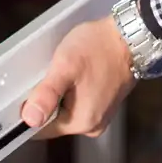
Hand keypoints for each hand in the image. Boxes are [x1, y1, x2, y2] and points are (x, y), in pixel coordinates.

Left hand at [21, 18, 135, 138]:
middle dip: (49, 99)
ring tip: (68, 70)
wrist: (131, 35)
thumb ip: (47, 93)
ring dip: (62, 93)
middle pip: (55, 120)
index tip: (35, 85)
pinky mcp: (107, 103)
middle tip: (54, 72)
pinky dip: (74, 90)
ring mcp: (102, 115)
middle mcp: (93, 125)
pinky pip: (80, 102)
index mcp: (82, 122)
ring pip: (67, 110)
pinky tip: (78, 72)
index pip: (41, 128)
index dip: (32, 108)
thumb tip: (30, 119)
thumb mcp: (66, 65)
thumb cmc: (99, 47)